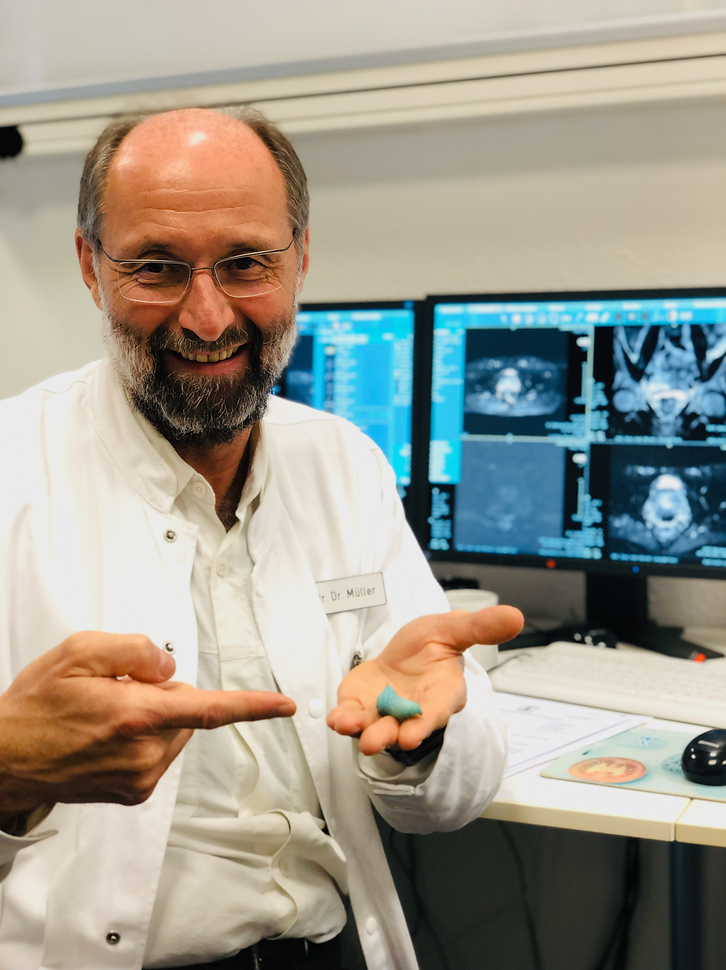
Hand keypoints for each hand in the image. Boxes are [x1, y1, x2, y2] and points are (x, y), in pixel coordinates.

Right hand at [0, 631, 294, 820]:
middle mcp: (143, 753)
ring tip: (103, 716)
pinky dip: (142, 737)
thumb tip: (168, 666)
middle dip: (162, 693)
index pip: (210, 709)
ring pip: (173, 731)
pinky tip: (104, 736)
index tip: (284, 705)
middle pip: (186, 710)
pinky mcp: (134, 792)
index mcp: (135, 716)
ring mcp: (139, 777)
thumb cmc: (35, 707)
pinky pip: (158, 752)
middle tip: (115, 691)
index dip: (252, 705)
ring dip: (151, 717)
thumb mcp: (79, 652)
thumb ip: (135, 650)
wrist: (4, 758)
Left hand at [327, 605, 522, 756]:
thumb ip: (480, 627)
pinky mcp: (362, 708)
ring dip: (363, 731)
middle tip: (375, 742)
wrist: (403, 651)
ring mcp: (386, 712)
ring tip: (350, 728)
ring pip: (376, 727)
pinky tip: (337, 719)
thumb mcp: (454, 628)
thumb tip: (515, 616)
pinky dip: (344, 719)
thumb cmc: (432, 645)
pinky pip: (353, 717)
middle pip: (402, 727)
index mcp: (441, 693)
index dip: (424, 723)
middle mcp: (414, 710)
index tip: (412, 734)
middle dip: (389, 735)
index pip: (435, 711)